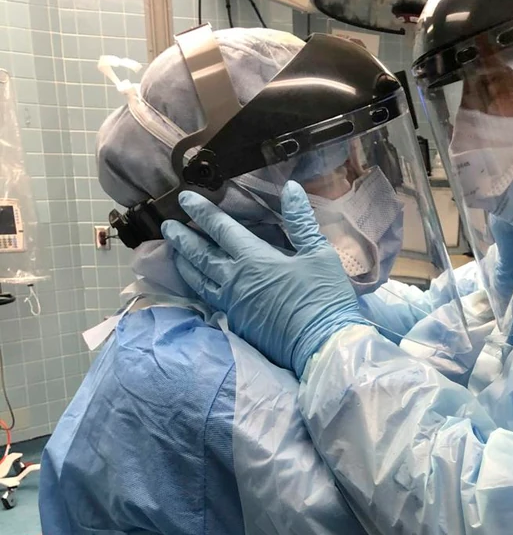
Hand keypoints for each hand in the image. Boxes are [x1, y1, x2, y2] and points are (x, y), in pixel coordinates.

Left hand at [164, 181, 366, 377]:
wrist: (322, 345)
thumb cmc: (325, 297)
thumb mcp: (319, 253)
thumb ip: (301, 221)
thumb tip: (292, 189)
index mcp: (254, 259)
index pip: (220, 229)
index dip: (202, 212)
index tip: (184, 199)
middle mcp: (236, 280)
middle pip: (201, 255)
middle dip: (182, 238)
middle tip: (167, 225)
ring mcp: (234, 305)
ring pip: (200, 281)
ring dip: (185, 264)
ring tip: (174, 252)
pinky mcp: (239, 324)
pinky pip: (211, 301)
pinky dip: (199, 289)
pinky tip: (198, 285)